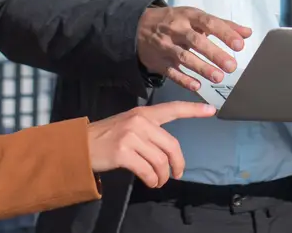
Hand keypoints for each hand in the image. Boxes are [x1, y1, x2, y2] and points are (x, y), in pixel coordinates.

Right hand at [87, 101, 215, 187]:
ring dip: (163, 176)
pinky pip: (147, 171)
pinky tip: (151, 182)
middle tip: (177, 174)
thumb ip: (149, 131)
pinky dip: (152, 180)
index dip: (193, 110)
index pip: (173, 109)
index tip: (211, 110)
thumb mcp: (129, 125)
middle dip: (178, 163)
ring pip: (160, 160)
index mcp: (143, 114)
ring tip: (158, 181)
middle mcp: (139, 122)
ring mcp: (131, 137)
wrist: (79, 146)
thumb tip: (169, 152)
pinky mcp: (123, 153)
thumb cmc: (106, 137)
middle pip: (171, 145)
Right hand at [137, 5, 252, 90]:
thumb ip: (223, 25)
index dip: (224, 33)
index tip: (239, 44)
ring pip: (184, 58)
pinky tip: (197, 86)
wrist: (138, 26)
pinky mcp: (159, 61)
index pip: (209, 23)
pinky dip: (184, 80)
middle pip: (196, 41)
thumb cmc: (175, 20)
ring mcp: (166, 46)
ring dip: (202, 68)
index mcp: (189, 16)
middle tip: (231, 66)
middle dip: (214, 54)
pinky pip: (171, 72)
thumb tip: (247, 33)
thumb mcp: (196, 17)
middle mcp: (176, 30)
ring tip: (218, 77)